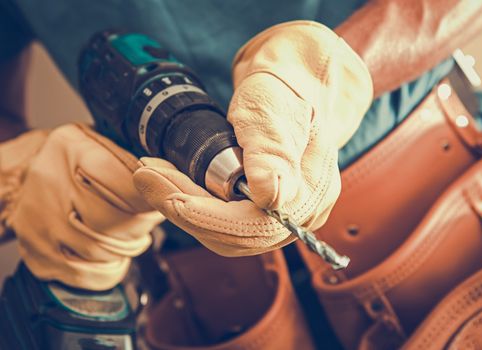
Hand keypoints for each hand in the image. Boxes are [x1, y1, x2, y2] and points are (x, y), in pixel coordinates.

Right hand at [0, 124, 163, 289]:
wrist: (20, 179)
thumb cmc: (74, 162)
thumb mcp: (101, 144)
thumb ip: (135, 160)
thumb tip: (173, 180)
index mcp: (72, 148)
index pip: (127, 184)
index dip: (152, 200)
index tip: (161, 202)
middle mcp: (51, 183)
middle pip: (115, 220)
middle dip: (143, 225)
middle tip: (149, 219)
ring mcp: (41, 222)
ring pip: (104, 250)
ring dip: (129, 247)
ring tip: (133, 234)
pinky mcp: (38, 253)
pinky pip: (88, 275)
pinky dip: (111, 270)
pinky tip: (116, 256)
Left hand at [134, 21, 372, 256]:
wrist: (291, 85)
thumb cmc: (283, 91)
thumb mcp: (272, 110)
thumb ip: (271, 152)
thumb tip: (268, 196)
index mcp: (311, 191)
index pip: (253, 226)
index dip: (204, 217)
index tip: (166, 192)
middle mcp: (302, 212)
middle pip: (234, 236)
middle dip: (183, 209)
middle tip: (146, 175)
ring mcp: (284, 213)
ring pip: (225, 233)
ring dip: (183, 207)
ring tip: (153, 174)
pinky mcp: (265, 209)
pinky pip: (225, 220)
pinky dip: (194, 203)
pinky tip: (173, 181)